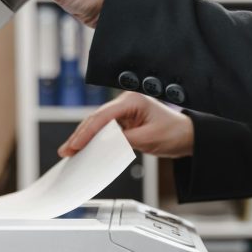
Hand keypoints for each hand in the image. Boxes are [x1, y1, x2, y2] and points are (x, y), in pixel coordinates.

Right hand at [58, 93, 194, 158]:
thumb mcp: (149, 138)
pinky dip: (93, 140)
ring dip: (84, 138)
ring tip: (70, 151)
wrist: (186, 136)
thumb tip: (104, 146)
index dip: (87, 131)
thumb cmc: (173, 132)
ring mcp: (123, 112)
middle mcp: (125, 102)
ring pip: (97, 124)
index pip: (104, 116)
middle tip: (66, 150)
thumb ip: (125, 140)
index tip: (76, 145)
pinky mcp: (123, 122)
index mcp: (132, 100)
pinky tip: (84, 149)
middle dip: (80, 135)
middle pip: (96, 118)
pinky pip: (104, 130)